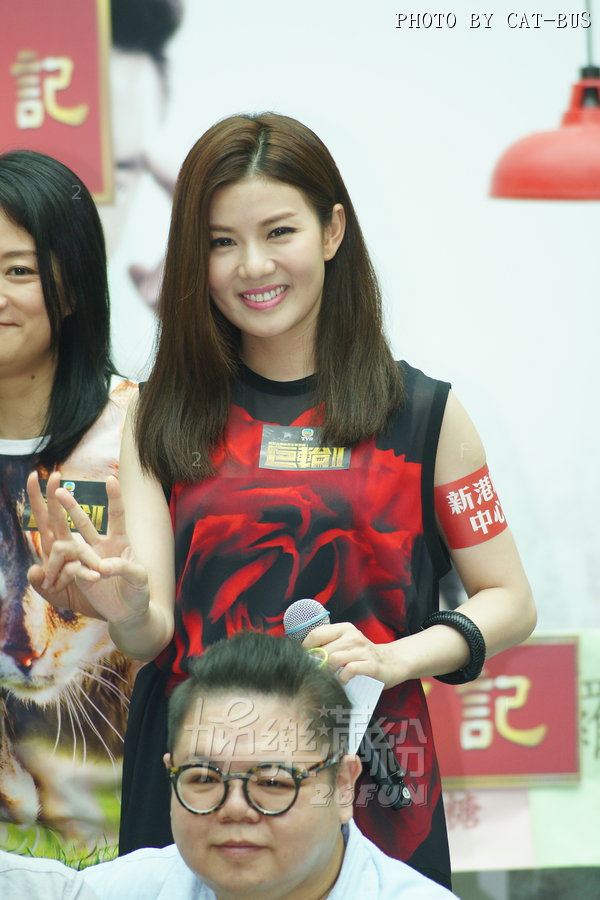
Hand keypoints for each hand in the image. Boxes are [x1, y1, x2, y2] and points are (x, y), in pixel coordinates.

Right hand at [27, 470, 148, 624]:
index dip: (113, 497)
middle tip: (58, 488)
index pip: (116, 515)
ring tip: (49, 532)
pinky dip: (74, 571)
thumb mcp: (140, 579)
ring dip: (60, 534)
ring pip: (71, 541)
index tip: (109, 478)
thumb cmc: (139, 592)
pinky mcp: (81, 576)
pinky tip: (88, 579)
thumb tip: (104, 565)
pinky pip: (71, 568)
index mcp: (120, 541)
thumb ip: (126, 569)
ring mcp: (89, 560)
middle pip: (84, 522)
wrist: (129, 613)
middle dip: (72, 506)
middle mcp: (102, 547)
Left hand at [302, 622, 405, 688]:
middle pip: (324, 650)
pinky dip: (342, 678)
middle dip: (317, 664)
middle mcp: (353, 636)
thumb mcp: (346, 645)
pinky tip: (343, 681)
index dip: (306, 649)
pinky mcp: (371, 665)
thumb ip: (328, 647)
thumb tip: (305, 656)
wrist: (392, 662)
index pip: (316, 634)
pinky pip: (349, 670)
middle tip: (317, 674)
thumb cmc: (362, 656)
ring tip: (330, 678)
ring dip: (328, 672)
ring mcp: (363, 650)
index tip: (304, 660)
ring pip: (335, 659)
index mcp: (344, 629)